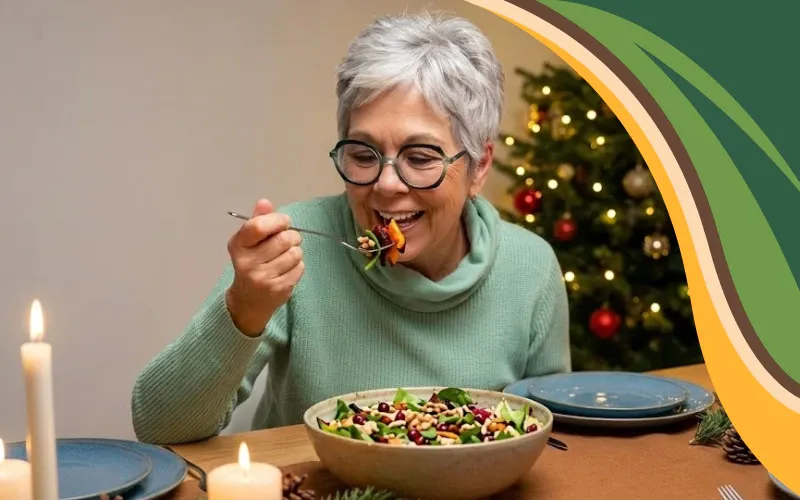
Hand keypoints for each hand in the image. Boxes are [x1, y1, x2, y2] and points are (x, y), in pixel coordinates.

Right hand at [225, 199, 304, 335]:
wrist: (248, 300)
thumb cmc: (251, 263)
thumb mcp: (248, 241)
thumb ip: (258, 220)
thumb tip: (265, 202)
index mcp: (238, 245)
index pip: (258, 226)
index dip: (277, 220)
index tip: (284, 222)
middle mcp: (247, 262)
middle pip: (283, 239)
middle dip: (292, 236)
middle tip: (289, 240)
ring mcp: (262, 278)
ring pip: (294, 253)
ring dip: (296, 251)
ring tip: (287, 255)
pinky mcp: (277, 289)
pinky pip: (299, 268)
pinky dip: (298, 266)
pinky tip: (287, 269)